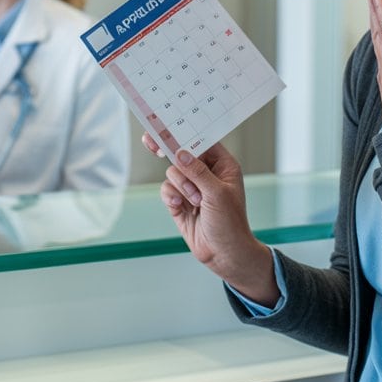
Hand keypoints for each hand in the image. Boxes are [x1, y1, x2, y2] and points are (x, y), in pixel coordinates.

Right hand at [143, 134, 276, 305]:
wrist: (224, 255)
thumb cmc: (231, 224)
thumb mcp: (217, 194)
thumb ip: (198, 172)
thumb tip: (181, 154)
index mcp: (223, 166)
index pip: (202, 142)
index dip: (185, 134)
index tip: (167, 126)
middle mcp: (206, 174)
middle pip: (181, 154)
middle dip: (171, 155)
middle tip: (150, 142)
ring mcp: (192, 188)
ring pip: (172, 173)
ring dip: (180, 186)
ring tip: (194, 201)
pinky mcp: (179, 202)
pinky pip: (167, 189)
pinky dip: (171, 196)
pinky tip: (180, 206)